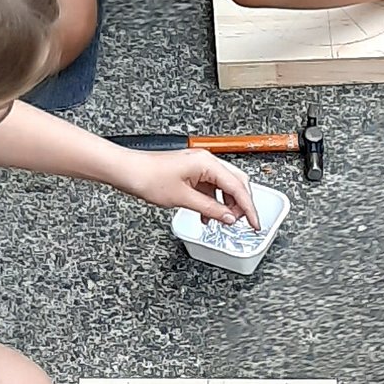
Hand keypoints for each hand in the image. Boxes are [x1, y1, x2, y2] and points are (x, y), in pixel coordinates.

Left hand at [118, 145, 256, 222]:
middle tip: (243, 222)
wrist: (128, 171)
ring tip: (224, 220)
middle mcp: (205, 161)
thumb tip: (229, 218)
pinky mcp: (191, 171)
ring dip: (226, 204)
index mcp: (207, 163)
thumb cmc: (149, 177)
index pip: (238, 187)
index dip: (249, 208)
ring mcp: (198, 165)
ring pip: (224, 186)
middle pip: (236, 183)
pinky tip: (209, 214)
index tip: (255, 223)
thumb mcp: (184, 199)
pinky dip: (214, 201)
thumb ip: (211, 210)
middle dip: (241, 204)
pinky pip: (211, 186)